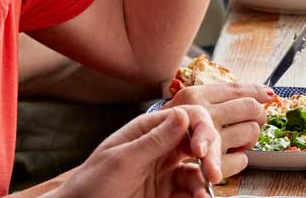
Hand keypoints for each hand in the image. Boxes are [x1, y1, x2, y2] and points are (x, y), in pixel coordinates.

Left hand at [49, 105, 227, 197]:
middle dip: (211, 156)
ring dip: (206, 178)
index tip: (202, 150)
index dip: (202, 130)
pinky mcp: (167, 191)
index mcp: (148, 130)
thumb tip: (184, 114)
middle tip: (214, 173)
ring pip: (198, 168)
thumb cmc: (91, 185)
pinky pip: (191, 189)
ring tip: (205, 194)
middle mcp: (161, 147)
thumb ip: (154, 140)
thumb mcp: (122, 161)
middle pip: (199, 142)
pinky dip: (199, 193)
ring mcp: (165, 170)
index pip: (187, 119)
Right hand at [162, 82, 272, 175]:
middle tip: (251, 122)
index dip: (257, 93)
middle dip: (257, 116)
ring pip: (251, 132)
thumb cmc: (166, 135)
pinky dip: (238, 160)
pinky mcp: (210, 167)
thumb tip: (266, 92)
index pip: (237, 89)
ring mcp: (205, 141)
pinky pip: (242, 160)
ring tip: (234, 143)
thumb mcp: (185, 108)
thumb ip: (219, 97)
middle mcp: (199, 114)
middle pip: (251, 108)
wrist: (135, 162)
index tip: (268, 96)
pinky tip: (226, 159)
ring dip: (248, 139)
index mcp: (193, 96)